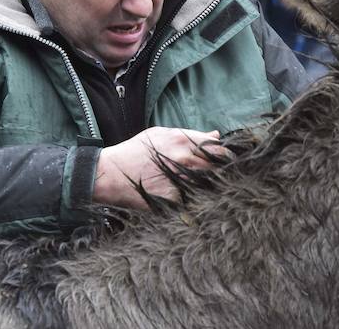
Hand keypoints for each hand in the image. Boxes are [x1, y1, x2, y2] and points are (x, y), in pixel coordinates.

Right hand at [92, 127, 225, 208]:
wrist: (111, 174)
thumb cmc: (135, 152)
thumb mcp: (160, 135)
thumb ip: (190, 135)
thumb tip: (215, 134)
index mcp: (182, 141)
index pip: (218, 147)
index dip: (226, 154)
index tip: (228, 160)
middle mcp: (184, 158)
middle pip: (219, 165)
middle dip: (224, 170)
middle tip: (226, 176)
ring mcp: (180, 179)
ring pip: (211, 183)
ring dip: (215, 186)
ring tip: (217, 189)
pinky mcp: (174, 199)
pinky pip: (196, 201)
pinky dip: (200, 202)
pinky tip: (201, 203)